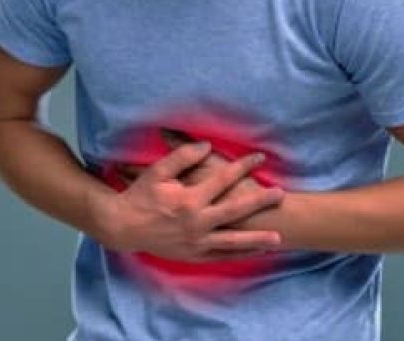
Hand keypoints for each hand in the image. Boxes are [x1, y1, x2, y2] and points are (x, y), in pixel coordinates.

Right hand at [97, 141, 283, 261]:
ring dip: (256, 239)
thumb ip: (183, 156)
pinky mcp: (193, 255)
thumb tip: (207, 146)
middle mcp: (197, 222)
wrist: (123, 227)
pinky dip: (239, 254)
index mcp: (190, 199)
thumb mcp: (158, 171)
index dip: (243, 167)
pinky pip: (221, 256)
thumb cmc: (140, 196)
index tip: (260, 159)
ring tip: (277, 238)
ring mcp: (196, 242)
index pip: (224, 179)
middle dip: (260, 202)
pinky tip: (254, 252)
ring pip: (233, 241)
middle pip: (236, 210)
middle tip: (280, 195)